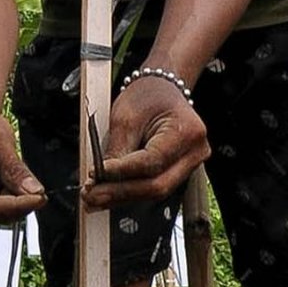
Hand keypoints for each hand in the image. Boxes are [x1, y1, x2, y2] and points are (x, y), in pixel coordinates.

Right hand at [0, 107, 46, 221]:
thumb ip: (14, 168)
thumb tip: (34, 192)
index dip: (20, 204)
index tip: (41, 196)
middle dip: (18, 199)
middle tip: (27, 176)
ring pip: (2, 213)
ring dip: (13, 196)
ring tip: (6, 169)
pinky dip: (9, 195)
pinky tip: (2, 176)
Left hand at [81, 75, 208, 209]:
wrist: (162, 89)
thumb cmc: (147, 96)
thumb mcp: (126, 116)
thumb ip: (116, 149)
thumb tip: (100, 178)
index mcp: (187, 131)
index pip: (152, 162)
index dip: (121, 172)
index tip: (95, 175)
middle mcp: (196, 152)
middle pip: (157, 184)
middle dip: (120, 192)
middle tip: (91, 195)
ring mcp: (191, 164)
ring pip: (156, 190)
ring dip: (123, 197)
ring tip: (95, 197)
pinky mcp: (181, 172)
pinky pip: (155, 186)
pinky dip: (131, 192)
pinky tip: (110, 194)